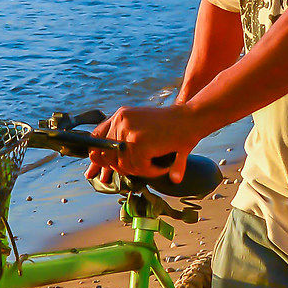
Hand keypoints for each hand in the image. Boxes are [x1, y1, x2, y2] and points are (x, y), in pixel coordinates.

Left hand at [87, 103, 201, 184]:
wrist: (192, 118)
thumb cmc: (171, 126)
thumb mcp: (142, 127)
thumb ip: (122, 142)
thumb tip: (97, 165)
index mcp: (120, 116)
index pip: (96, 138)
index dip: (98, 157)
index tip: (104, 169)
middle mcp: (121, 121)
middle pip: (108, 157)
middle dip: (124, 168)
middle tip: (144, 167)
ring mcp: (128, 131)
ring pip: (125, 165)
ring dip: (142, 170)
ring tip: (157, 165)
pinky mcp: (139, 142)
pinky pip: (139, 168)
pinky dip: (152, 172)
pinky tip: (163, 167)